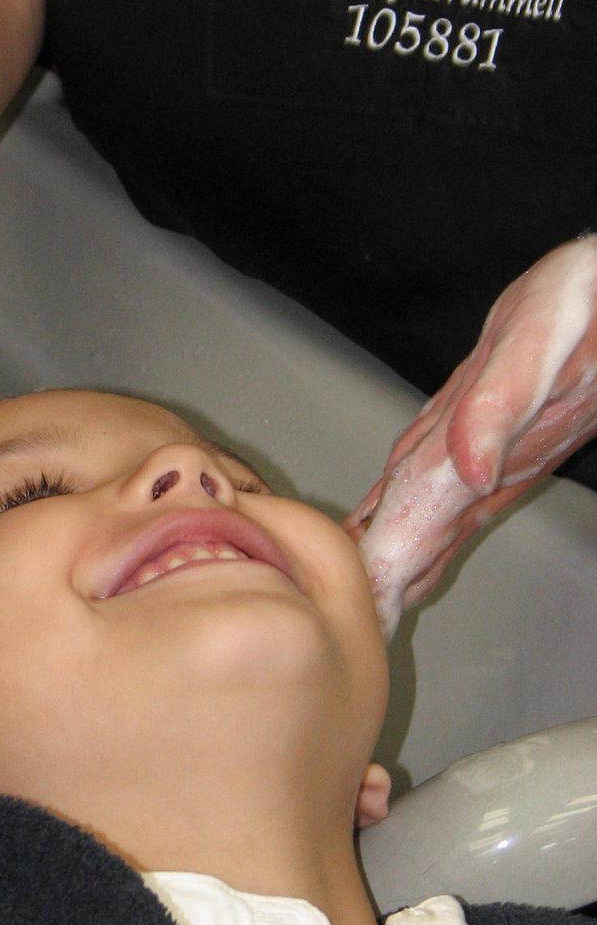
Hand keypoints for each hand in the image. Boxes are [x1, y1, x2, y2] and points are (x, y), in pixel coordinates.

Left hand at [347, 236, 596, 637]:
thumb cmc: (590, 301)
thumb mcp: (543, 336)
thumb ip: (502, 401)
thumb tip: (474, 469)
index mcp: (489, 453)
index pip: (419, 528)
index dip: (384, 571)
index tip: (357, 616)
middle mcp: (493, 466)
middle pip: (423, 536)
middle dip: (387, 577)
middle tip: (352, 622)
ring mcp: (500, 456)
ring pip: (435, 517)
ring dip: (401, 553)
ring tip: (368, 589)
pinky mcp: (505, 434)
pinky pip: (445, 485)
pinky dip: (409, 508)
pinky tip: (395, 516)